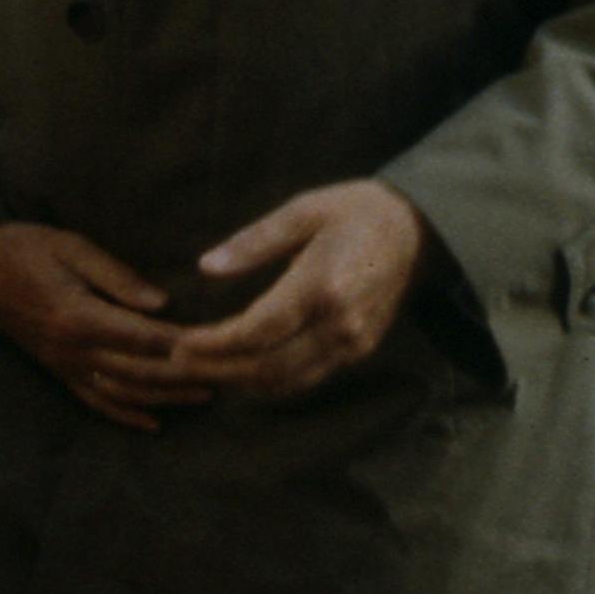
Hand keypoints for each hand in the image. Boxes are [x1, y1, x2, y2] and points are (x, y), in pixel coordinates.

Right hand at [0, 219, 207, 430]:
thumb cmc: (24, 247)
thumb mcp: (71, 246)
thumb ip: (117, 276)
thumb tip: (161, 304)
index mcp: (76, 315)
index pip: (141, 337)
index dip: (181, 343)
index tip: (219, 342)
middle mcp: (70, 349)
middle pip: (138, 372)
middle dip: (183, 376)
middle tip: (226, 374)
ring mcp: (62, 365)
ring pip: (122, 393)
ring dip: (165, 398)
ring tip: (205, 395)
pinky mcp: (56, 371)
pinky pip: (93, 402)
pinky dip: (124, 416)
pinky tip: (154, 423)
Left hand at [165, 181, 429, 400]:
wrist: (415, 229)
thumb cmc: (353, 211)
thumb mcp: (302, 211)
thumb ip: (253, 242)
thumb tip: (205, 267)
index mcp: (322, 285)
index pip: (257, 331)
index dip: (215, 345)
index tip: (181, 344)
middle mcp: (340, 324)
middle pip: (268, 367)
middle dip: (218, 370)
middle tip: (179, 364)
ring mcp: (354, 343)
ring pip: (287, 381)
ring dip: (240, 382)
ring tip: (201, 371)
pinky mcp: (360, 351)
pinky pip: (307, 378)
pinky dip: (269, 382)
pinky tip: (240, 371)